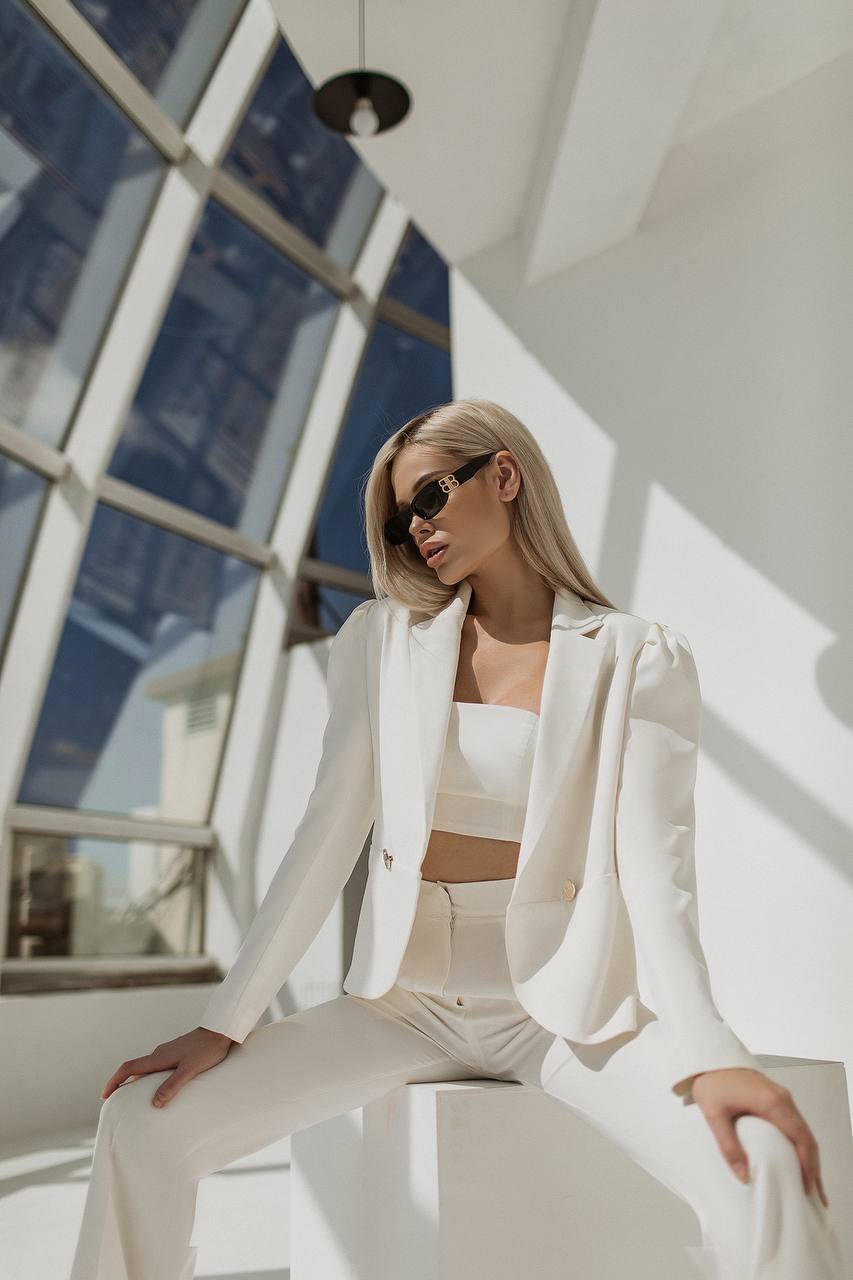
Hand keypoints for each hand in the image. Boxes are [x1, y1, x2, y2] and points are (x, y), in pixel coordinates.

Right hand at [100, 1026, 234, 1108]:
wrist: (221, 1031)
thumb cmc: (207, 1050)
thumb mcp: (189, 1070)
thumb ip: (172, 1086)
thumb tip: (154, 1104)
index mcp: (158, 1057)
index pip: (128, 1068)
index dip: (114, 1081)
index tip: (104, 1095)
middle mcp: (159, 1053)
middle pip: (135, 1069)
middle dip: (123, 1084)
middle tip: (118, 1102)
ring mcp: (168, 1052)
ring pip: (147, 1068)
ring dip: (138, 1082)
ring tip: (137, 1099)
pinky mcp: (178, 1052)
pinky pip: (159, 1067)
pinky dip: (152, 1078)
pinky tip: (161, 1087)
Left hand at [691, 1068, 828, 1207]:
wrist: (709, 1059)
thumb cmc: (712, 1084)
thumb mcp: (714, 1116)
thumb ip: (729, 1147)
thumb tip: (744, 1177)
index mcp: (771, 1102)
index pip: (800, 1137)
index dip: (807, 1164)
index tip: (806, 1187)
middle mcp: (782, 1098)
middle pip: (807, 1136)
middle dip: (813, 1166)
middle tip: (814, 1194)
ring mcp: (782, 1096)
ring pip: (804, 1130)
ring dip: (809, 1156)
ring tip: (809, 1183)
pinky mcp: (777, 1097)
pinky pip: (796, 1123)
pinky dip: (802, 1144)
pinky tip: (798, 1159)